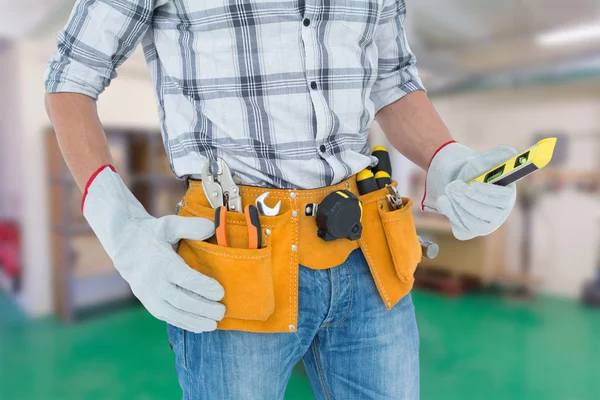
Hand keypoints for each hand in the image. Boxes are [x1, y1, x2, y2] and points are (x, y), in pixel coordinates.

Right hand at [82, 166, 224, 331]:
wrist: (124, 245)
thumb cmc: (152, 233)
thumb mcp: (170, 224)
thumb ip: (191, 226)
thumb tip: (212, 228)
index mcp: (162, 262)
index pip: (186, 278)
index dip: (204, 287)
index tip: (220, 292)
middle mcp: (154, 281)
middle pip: (182, 300)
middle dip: (204, 308)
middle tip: (222, 311)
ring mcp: (149, 295)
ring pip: (174, 313)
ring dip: (195, 320)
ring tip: (214, 324)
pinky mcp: (148, 303)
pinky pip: (167, 317)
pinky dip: (184, 323)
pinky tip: (200, 327)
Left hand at [422, 143, 517, 239]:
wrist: (458, 181)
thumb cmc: (475, 172)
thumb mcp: (485, 160)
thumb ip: (500, 155)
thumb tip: (513, 154)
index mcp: (507, 197)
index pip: (503, 200)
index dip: (487, 193)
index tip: (471, 185)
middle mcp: (499, 215)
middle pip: (487, 214)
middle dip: (467, 200)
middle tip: (453, 186)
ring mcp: (484, 226)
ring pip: (472, 222)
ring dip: (456, 205)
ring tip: (448, 189)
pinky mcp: (469, 231)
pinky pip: (461, 230)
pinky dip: (450, 214)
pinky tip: (444, 201)